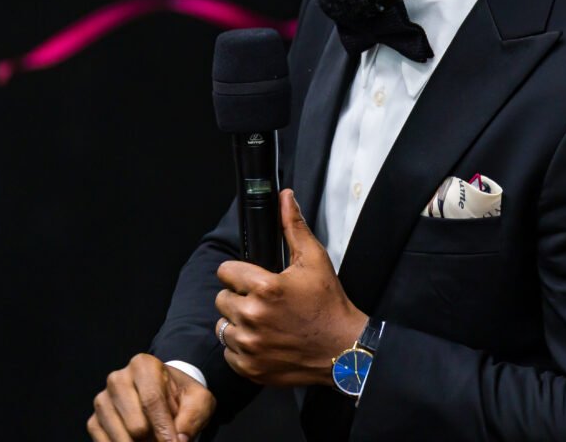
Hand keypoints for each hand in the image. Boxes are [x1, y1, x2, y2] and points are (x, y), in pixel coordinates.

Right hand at [87, 353, 214, 441]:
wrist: (165, 396)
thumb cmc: (182, 397)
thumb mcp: (199, 400)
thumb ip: (192, 418)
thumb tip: (179, 440)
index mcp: (143, 365)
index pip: (152, 401)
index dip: (164, 429)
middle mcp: (117, 379)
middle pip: (136, 425)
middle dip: (155, 440)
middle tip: (167, 438)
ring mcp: (102, 400)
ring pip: (121, 438)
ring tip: (154, 437)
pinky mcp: (94, 420)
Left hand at [214, 189, 367, 386]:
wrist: (343, 350)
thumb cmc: (329, 304)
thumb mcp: (314, 260)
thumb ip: (293, 227)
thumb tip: (285, 197)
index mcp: (264, 288)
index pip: (225, 272)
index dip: (240, 274)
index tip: (254, 280)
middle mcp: (252, 316)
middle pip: (222, 299)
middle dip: (240, 298)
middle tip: (264, 302)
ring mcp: (249, 345)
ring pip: (223, 326)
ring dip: (239, 323)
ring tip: (264, 322)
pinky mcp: (250, 367)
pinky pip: (229, 352)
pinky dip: (242, 348)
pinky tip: (264, 341)